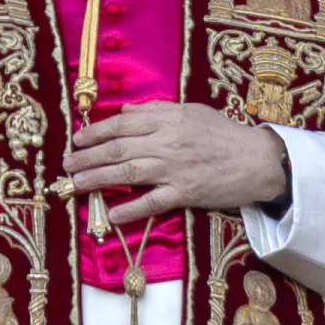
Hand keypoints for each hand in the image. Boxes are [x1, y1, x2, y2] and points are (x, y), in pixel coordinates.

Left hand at [61, 102, 287, 224]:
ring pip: (127, 174)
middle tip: (66, 165)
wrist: (258, 160)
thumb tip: (124, 111)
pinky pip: (152, 203)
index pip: (120, 125)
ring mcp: (174, 170)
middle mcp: (166, 143)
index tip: (77, 139)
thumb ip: (155, 110)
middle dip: (87, 157)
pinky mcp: (184, 194)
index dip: (94, 132)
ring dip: (97, 180)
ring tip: (75, 185)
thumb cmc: (224, 133)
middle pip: (117, 150)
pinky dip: (130, 209)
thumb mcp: (190, 111)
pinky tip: (110, 213)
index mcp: (166, 120)